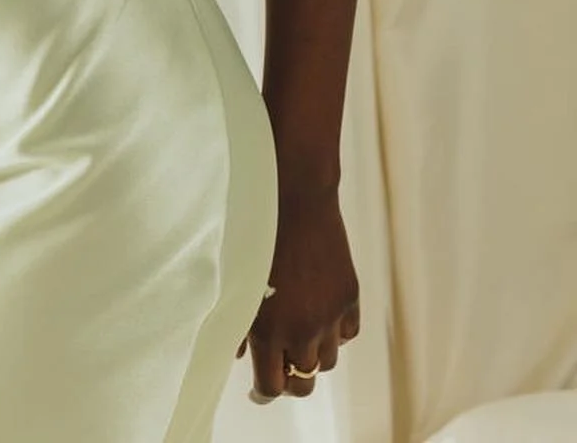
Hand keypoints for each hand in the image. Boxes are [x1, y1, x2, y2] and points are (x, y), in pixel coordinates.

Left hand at [236, 182, 360, 401]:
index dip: (263, 391)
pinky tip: (320, 317)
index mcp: (268, 328)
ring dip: (312, 354)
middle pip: (304, 381)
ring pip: (328, 360)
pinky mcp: (350, 296)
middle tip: (279, 368)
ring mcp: (331, 314)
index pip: (272, 387)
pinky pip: (347, 333)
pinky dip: (335, 332)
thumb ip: (232, 318)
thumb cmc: (250, 229)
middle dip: (290, 379)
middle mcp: (303, 329)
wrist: (291, 192)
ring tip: (297, 337)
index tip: (257, 388)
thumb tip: (234, 352)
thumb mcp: (233, 277)